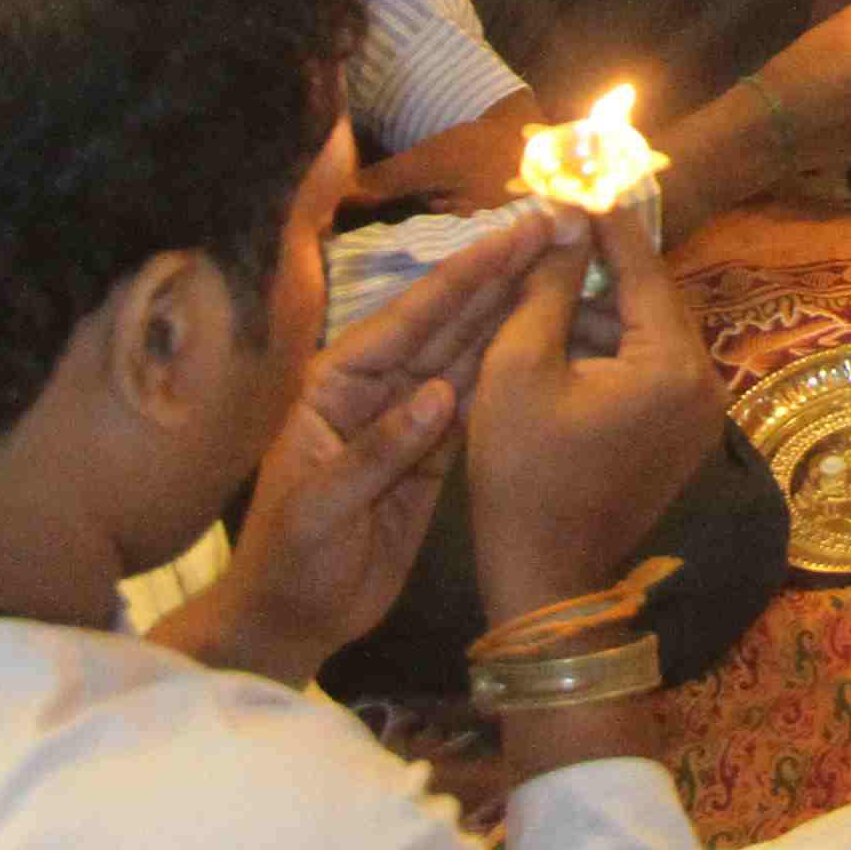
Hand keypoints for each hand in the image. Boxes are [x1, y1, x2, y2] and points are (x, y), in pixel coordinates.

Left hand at [183, 204, 553, 677]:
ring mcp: (405, 418)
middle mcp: (373, 388)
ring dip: (509, 312)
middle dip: (496, 276)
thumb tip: (440, 394)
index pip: (407, 319)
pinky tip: (542, 337)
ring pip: (465, 353)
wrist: (292, 620)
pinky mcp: (431, 452)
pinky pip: (474, 400)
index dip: (464, 276)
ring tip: (560, 268)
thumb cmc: (291, 562)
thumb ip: (378, 451)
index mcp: (335, 385)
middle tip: (552, 229)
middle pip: (444, 322)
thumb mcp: (320, 510)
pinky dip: (507, 368)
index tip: (514, 236)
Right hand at [462, 200, 726, 618]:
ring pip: (643, 337)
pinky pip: (646, 373)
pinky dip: (604, 358)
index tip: (577, 180)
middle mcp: (705, 382)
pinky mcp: (681, 437)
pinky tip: (552, 354)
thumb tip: (564, 221)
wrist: (545, 579)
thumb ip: (547, 289)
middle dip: (593, 275)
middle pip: (647, 302)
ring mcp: (700, 414)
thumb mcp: (518, 369)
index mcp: (673, 364)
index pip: (641, 268)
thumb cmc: (523, 476)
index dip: (603, 224)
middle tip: (545, 241)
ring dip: (593, 320)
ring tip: (532, 304)